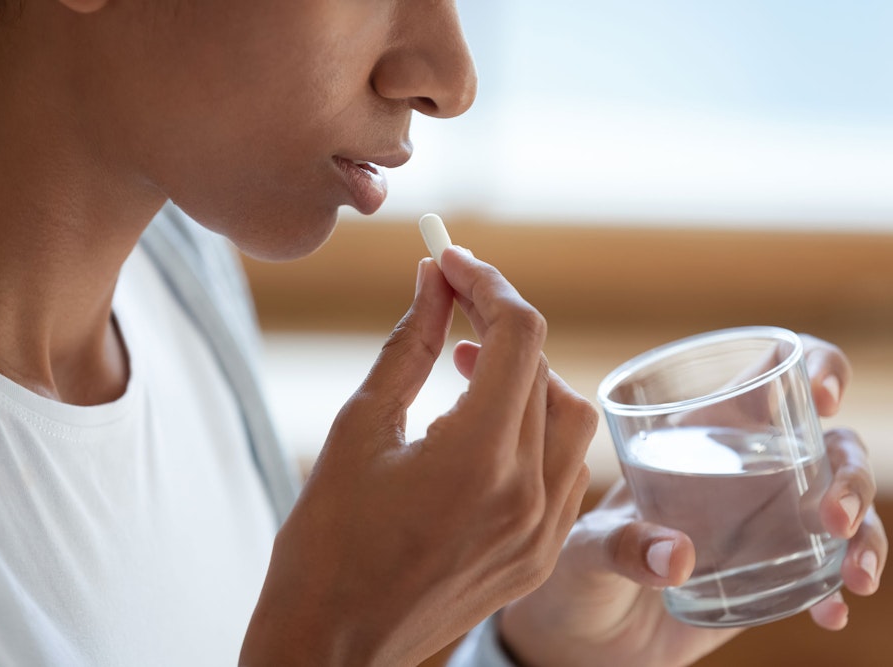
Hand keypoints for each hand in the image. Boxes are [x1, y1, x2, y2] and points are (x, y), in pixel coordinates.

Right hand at [240, 248, 595, 665]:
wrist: (331, 647)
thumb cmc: (324, 542)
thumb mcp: (358, 429)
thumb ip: (410, 346)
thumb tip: (432, 281)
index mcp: (478, 459)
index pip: (518, 336)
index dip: (486, 283)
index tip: (449, 260)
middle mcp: (528, 496)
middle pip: (546, 370)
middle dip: (501, 322)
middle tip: (452, 301)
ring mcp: (542, 534)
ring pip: (570, 420)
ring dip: (528, 376)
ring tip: (470, 365)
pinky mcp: (540, 557)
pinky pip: (566, 471)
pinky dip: (537, 429)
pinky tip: (488, 424)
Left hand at [496, 334, 886, 666]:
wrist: (579, 638)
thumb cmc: (572, 571)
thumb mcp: (586, 550)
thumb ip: (622, 546)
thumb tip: (678, 557)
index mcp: (699, 435)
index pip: (770, 376)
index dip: (813, 365)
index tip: (821, 395)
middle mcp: (742, 471)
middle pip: (829, 444)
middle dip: (850, 471)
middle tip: (835, 516)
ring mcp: (764, 523)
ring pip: (844, 506)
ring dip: (866, 532)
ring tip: (853, 574)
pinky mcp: (770, 575)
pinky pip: (826, 572)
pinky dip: (839, 590)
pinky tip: (831, 612)